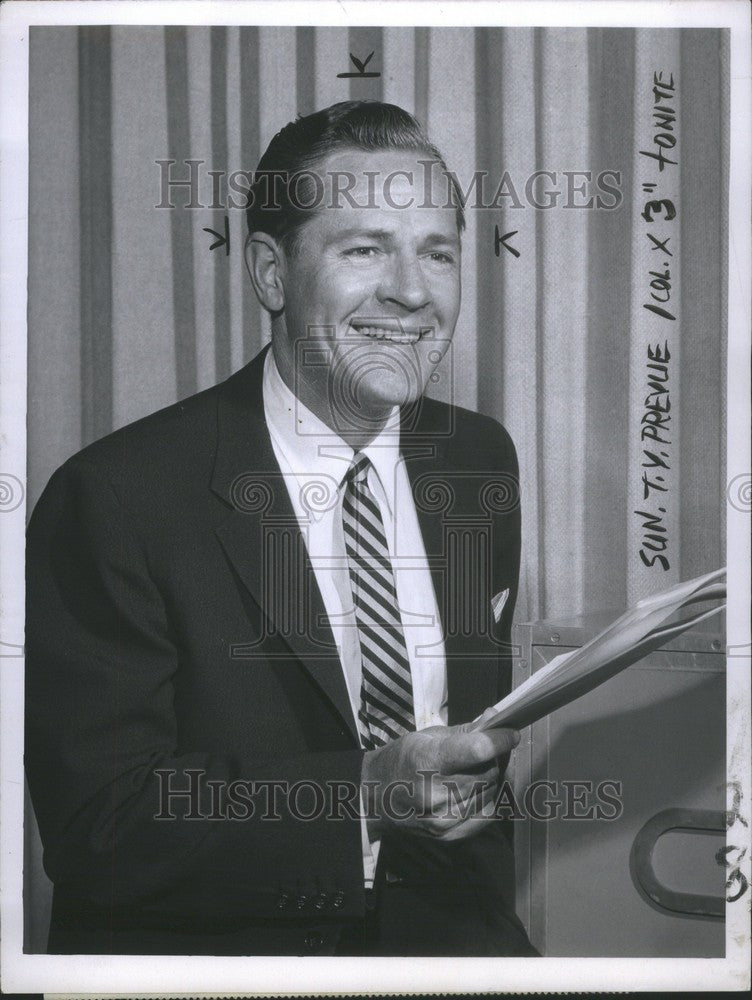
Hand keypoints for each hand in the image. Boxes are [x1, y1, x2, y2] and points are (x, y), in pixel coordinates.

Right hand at [361, 723, 519, 841]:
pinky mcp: (451, 836)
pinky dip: (488, 797)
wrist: (375, 798)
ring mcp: (444, 819)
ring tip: (479, 768)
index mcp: (427, 761)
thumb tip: (495, 718)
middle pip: (489, 771)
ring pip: (492, 792)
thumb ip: (465, 731)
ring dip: (493, 777)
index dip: (500, 740)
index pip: (478, 750)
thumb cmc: (402, 761)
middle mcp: (436, 794)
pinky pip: (487, 813)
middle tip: (494, 748)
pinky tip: (476, 788)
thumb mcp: (427, 736)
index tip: (510, 733)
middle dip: (497, 757)